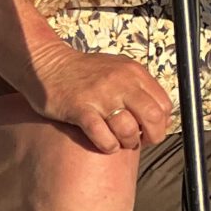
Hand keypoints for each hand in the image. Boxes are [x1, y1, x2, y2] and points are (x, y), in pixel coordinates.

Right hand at [24, 44, 177, 154]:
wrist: (46, 64)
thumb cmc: (82, 72)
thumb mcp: (117, 69)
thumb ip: (138, 87)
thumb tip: (160, 115)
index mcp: (132, 72)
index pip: (164, 104)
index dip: (161, 124)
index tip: (150, 130)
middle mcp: (120, 81)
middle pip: (153, 117)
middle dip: (151, 136)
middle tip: (140, 141)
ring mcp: (100, 95)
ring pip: (129, 130)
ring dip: (127, 142)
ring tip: (120, 141)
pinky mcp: (80, 109)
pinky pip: (103, 136)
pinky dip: (108, 145)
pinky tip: (104, 142)